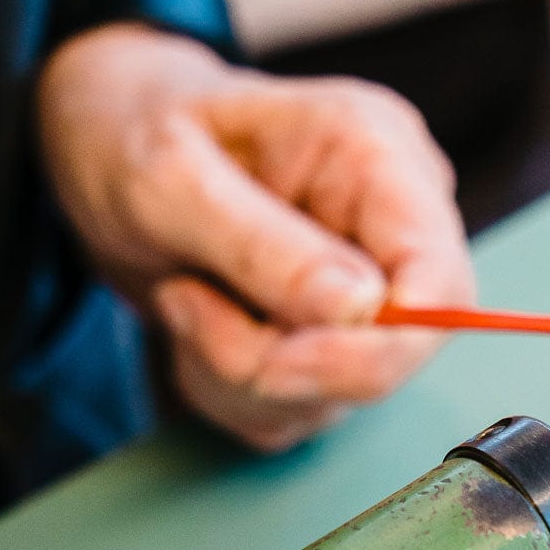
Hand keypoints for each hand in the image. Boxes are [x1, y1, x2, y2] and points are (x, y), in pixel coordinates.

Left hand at [36, 27, 473, 450]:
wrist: (105, 152)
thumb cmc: (136, 135)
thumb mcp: (170, 175)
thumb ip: (262, 242)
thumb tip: (360, 308)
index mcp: (377, 161)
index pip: (443, 285)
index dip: (386, 344)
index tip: (286, 357)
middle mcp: (385, 236)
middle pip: (390, 358)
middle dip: (277, 361)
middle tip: (187, 304)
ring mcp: (359, 301)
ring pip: (329, 399)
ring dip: (235, 372)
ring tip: (180, 296)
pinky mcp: (322, 349)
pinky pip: (288, 413)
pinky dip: (225, 388)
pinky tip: (196, 322)